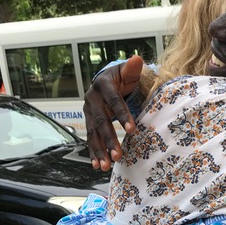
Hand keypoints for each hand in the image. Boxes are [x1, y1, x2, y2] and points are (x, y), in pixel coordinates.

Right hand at [84, 55, 143, 170]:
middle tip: (118, 155)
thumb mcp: (127, 72)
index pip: (113, 101)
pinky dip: (93, 153)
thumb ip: (132, 68)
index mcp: (103, 85)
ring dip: (99, 151)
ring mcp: (88, 112)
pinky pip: (90, 139)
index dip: (121, 114)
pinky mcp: (89, 123)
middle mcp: (91, 99)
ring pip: (93, 133)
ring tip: (106, 166)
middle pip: (100, 121)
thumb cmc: (122, 77)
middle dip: (109, 139)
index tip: (132, 129)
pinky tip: (97, 165)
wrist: (106, 81)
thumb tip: (137, 59)